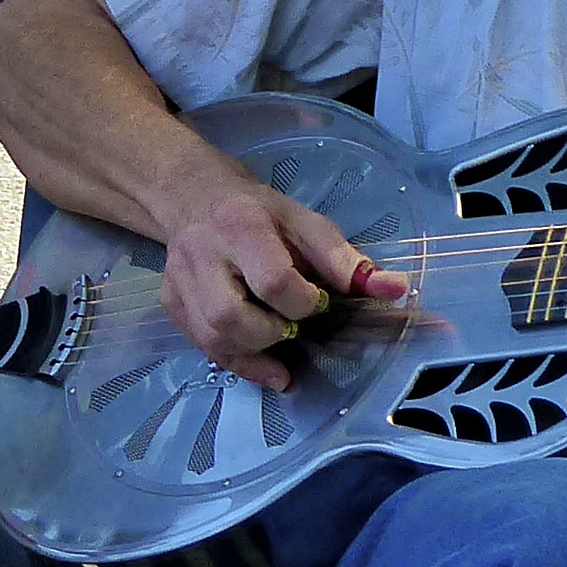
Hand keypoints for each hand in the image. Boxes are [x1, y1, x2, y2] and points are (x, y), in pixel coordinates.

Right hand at [155, 163, 409, 393]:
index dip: (303, 303)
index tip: (317, 301)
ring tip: (281, 341)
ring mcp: (180, 282)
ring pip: (212, 338)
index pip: (271, 280)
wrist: (196, 198)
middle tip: (293, 326)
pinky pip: (203, 346)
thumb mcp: (306, 222)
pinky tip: (269, 368)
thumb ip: (347, 260)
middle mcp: (202, 254)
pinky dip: (240, 364)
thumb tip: (396, 289)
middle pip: (229, 316)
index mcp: (241, 225)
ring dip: (255, 353)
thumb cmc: (260, 213)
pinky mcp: (171, 303)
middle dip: (272, 333)